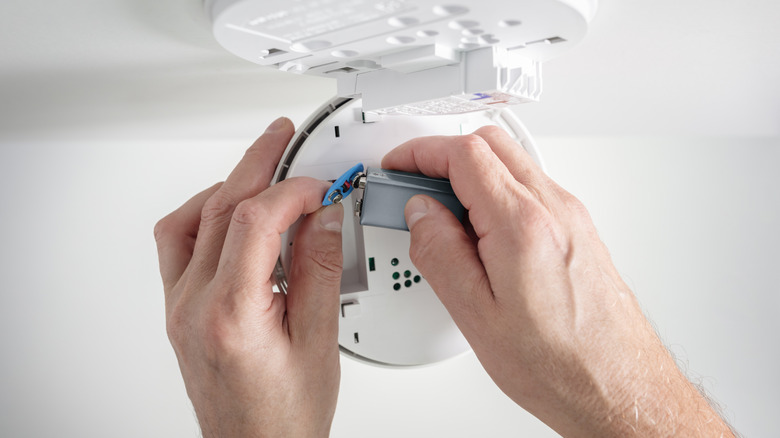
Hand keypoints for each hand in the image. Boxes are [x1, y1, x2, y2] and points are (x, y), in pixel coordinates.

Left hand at [154, 118, 343, 437]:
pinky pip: (178, 245)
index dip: (292, 189)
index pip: (254, 219)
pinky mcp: (178, 311)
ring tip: (261, 171)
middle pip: (219, 208)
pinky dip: (204, 216)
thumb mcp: (320, 341)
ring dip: (226, 187)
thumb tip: (325, 216)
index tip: (322, 185)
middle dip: (256, 165)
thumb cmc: (285, 416)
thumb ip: (322, 271)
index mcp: (231, 313)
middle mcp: (193, 305)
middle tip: (283, 139)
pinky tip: (231, 214)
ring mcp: (179, 307)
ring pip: (189, 221)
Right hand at [382, 126, 734, 436]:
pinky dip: (496, 194)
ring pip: (512, 164)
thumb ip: (439, 253)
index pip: (464, 154)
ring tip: (441, 217)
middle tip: (413, 186)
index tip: (398, 167)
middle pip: (491, 145)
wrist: (618, 389)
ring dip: (471, 174)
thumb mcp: (476, 315)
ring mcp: (572, 218)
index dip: (421, 152)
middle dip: (443, 155)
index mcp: (523, 225)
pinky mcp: (579, 232)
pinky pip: (531, 190)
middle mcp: (555, 210)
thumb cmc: (560, 364)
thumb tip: (420, 213)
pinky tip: (479, 234)